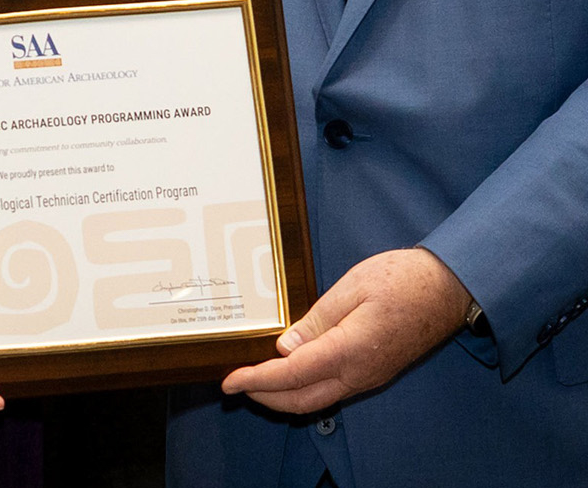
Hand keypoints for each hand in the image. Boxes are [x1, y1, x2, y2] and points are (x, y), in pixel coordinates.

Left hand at [221, 248, 469, 413]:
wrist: (449, 289)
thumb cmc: (401, 279)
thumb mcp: (352, 287)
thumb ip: (317, 321)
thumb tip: (285, 348)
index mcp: (350, 351)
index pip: (292, 375)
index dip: (257, 381)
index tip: (229, 382)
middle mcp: (359, 374)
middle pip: (302, 399)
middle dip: (264, 396)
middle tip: (235, 384)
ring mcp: (369, 376)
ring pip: (318, 399)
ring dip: (283, 396)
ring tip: (255, 380)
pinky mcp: (374, 371)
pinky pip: (333, 389)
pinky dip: (304, 388)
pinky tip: (291, 371)